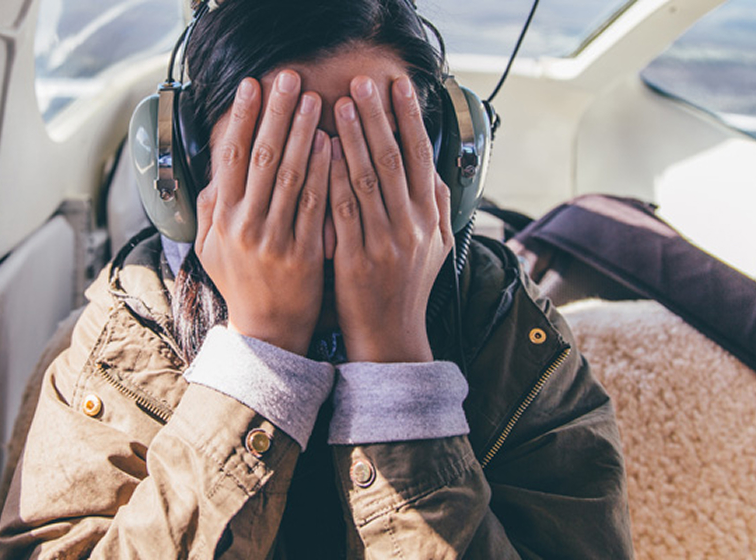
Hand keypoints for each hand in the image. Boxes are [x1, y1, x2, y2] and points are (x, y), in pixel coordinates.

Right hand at [195, 71, 331, 354]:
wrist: (268, 333)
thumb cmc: (242, 284)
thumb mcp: (211, 248)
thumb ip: (211, 208)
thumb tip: (215, 171)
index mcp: (222, 219)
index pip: (230, 157)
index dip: (241, 117)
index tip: (252, 85)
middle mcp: (244, 226)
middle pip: (260, 158)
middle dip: (275, 114)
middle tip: (289, 78)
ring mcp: (274, 240)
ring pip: (288, 176)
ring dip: (302, 133)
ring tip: (315, 99)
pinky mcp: (303, 254)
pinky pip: (313, 206)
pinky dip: (321, 172)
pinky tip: (331, 144)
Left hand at [328, 75, 452, 362]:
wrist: (391, 337)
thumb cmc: (406, 287)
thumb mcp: (435, 247)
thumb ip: (435, 206)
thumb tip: (433, 167)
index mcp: (429, 218)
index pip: (420, 156)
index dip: (409, 118)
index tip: (398, 85)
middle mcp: (411, 226)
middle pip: (394, 160)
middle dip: (378, 117)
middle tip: (363, 82)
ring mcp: (384, 242)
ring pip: (367, 180)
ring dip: (353, 138)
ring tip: (337, 105)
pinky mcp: (354, 258)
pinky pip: (341, 210)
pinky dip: (331, 177)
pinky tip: (320, 152)